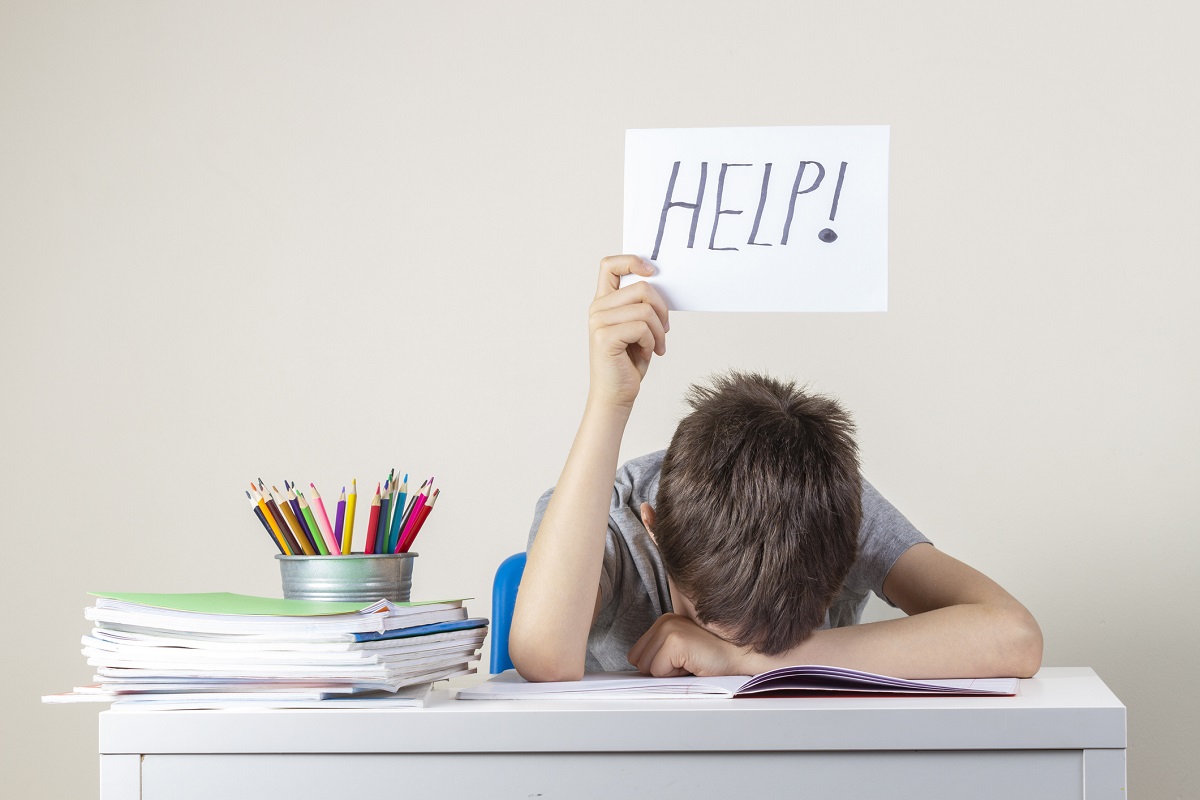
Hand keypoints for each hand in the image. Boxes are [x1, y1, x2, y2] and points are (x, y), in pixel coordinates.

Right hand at [587, 255, 668, 410]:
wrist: (616, 395)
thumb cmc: (628, 362)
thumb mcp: (638, 327)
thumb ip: (641, 305)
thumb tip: (658, 283)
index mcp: (603, 302)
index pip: (610, 265)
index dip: (632, 261)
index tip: (652, 271)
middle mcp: (597, 308)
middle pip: (641, 287)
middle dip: (661, 308)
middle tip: (665, 329)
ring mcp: (598, 322)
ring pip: (645, 309)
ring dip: (659, 330)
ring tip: (657, 345)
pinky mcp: (604, 337)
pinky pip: (642, 327)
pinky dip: (652, 341)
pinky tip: (648, 352)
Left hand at [627, 613, 753, 677]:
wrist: (740, 657)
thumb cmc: (713, 659)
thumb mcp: (681, 653)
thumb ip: (660, 655)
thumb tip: (638, 670)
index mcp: (663, 622)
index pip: (636, 655)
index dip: (658, 666)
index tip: (682, 662)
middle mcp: (663, 621)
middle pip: (638, 661)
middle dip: (661, 670)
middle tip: (688, 663)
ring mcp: (668, 628)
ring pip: (646, 667)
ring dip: (669, 673)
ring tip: (691, 662)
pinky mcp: (674, 641)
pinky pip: (658, 671)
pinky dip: (675, 675)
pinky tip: (694, 664)